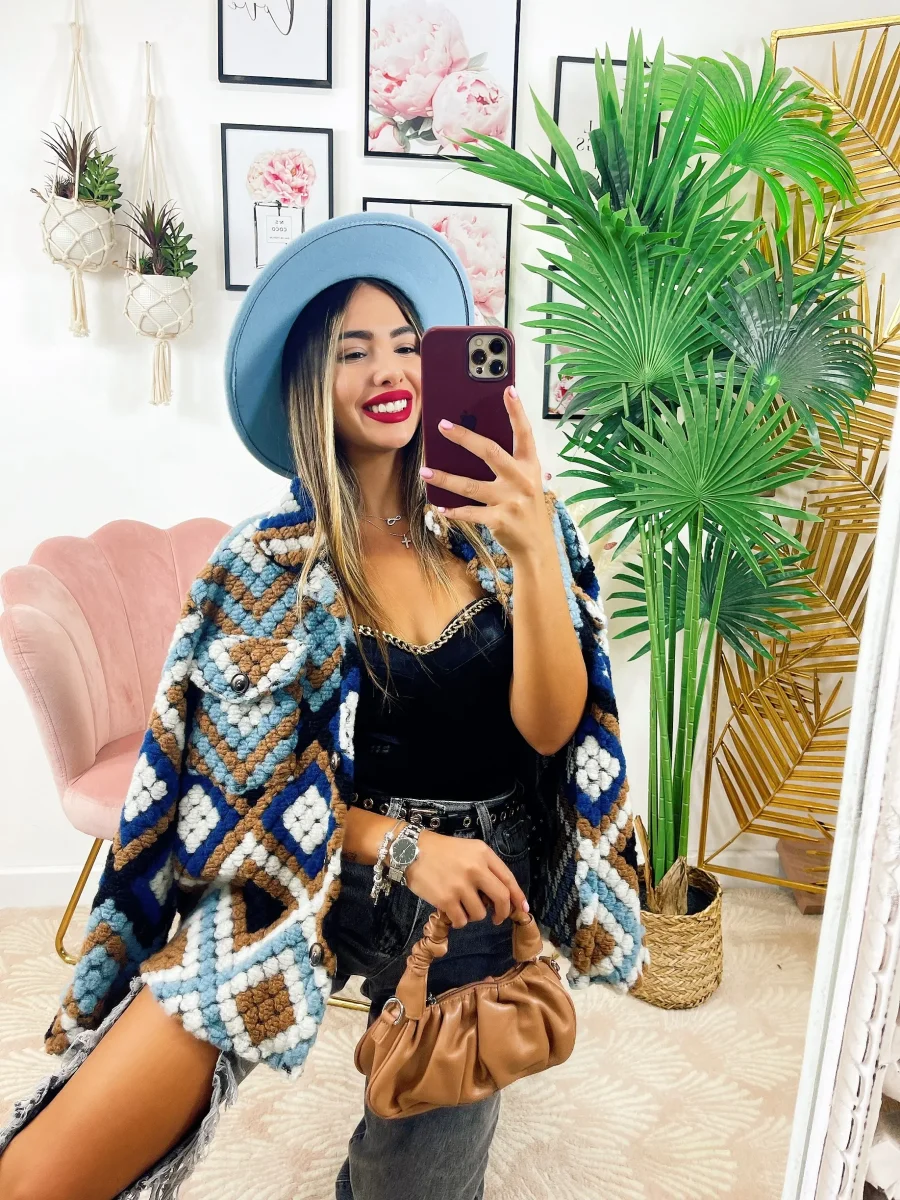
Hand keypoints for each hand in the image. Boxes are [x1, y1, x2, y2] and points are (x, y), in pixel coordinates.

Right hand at [404, 830, 529, 929]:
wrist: (410, 850)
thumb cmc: (441, 851)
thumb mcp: (469, 850)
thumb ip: (486, 868)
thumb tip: (502, 896)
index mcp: (483, 854)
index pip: (508, 878)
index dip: (518, 896)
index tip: (522, 908)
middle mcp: (475, 868)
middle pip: (501, 898)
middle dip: (502, 913)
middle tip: (497, 918)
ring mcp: (461, 885)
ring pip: (480, 913)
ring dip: (473, 915)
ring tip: (462, 906)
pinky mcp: (446, 899)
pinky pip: (461, 920)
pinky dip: (459, 920)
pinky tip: (451, 911)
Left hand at [420, 386, 552, 559]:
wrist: (536, 545)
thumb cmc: (526, 507)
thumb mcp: (526, 481)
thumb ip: (509, 462)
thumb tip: (474, 442)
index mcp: (530, 466)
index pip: (524, 433)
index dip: (517, 411)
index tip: (508, 389)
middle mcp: (521, 480)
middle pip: (489, 452)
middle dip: (464, 437)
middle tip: (442, 425)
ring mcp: (510, 500)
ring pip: (471, 485)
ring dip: (445, 477)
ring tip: (425, 470)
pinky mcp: (499, 520)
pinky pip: (470, 513)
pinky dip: (453, 511)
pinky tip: (438, 506)